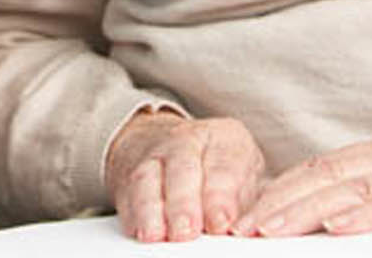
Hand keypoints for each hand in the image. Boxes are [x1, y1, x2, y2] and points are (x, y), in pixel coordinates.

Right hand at [103, 110, 267, 241]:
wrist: (168, 145)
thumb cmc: (216, 170)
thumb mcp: (243, 177)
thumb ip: (243, 202)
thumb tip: (245, 228)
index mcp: (226, 138)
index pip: (224, 165)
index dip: (220, 195)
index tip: (220, 222)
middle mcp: (187, 139)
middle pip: (183, 168)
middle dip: (184, 202)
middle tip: (187, 230)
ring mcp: (154, 154)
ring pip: (149, 177)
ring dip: (152, 209)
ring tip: (157, 233)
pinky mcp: (129, 174)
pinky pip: (127, 192)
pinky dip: (132, 213)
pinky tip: (139, 229)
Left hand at [232, 121, 371, 238]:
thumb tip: (342, 221)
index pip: (322, 167)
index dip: (280, 189)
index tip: (245, 211)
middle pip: (324, 174)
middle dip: (277, 202)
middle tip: (237, 227)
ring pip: (351, 185)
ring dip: (304, 210)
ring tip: (268, 229)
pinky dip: (364, 213)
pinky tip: (337, 226)